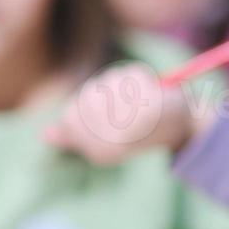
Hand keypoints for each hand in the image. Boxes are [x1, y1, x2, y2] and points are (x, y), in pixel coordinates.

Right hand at [43, 62, 210, 164]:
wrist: (183, 127)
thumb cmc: (140, 130)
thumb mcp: (103, 134)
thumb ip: (73, 135)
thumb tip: (45, 135)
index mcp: (101, 153)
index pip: (70, 115)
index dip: (86, 104)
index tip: (105, 106)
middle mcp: (113, 143)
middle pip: (87, 97)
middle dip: (103, 90)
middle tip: (124, 101)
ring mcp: (131, 127)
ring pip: (107, 81)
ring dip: (121, 81)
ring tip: (138, 96)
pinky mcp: (150, 109)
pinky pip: (129, 75)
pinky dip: (139, 76)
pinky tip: (149, 89)